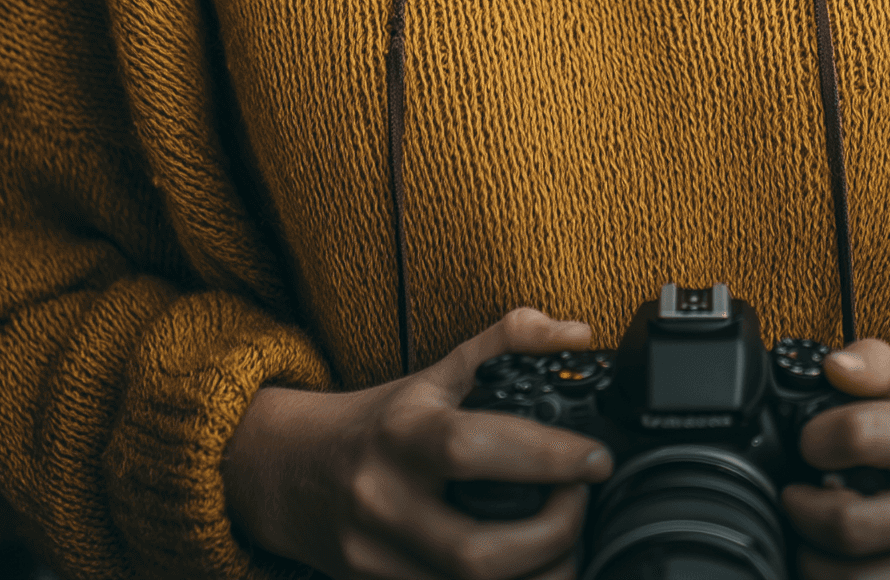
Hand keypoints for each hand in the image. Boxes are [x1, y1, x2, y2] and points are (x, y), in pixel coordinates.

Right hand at [223, 308, 610, 579]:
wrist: (292, 472)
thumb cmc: (378, 422)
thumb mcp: (436, 373)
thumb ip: (507, 343)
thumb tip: (578, 333)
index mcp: (402, 434)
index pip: (477, 449)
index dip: (548, 458)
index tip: (597, 459)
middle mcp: (386, 501)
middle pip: (479, 552)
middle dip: (552, 537)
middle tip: (582, 505)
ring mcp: (379, 560)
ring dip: (539, 578)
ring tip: (567, 547)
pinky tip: (530, 573)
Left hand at [784, 340, 889, 579]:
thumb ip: (878, 364)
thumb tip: (833, 366)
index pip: (858, 435)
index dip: (814, 438)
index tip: (809, 443)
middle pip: (850, 525)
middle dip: (801, 511)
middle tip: (797, 497)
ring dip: (817, 564)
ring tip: (815, 540)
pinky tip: (848, 564)